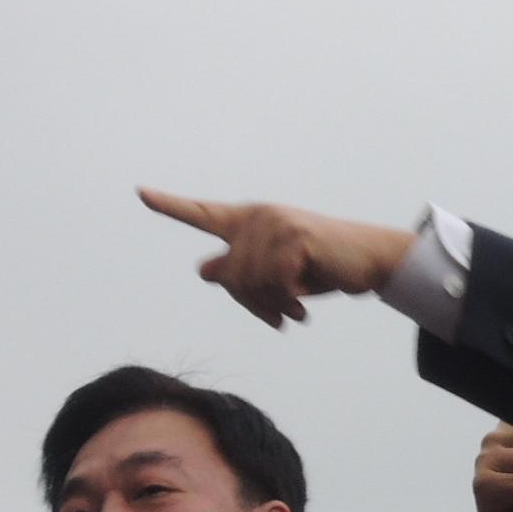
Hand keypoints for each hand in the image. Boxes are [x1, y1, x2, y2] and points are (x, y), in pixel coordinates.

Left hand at [139, 189, 416, 328]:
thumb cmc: (324, 266)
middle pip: (227, 276)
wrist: (371, 259)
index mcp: (250, 221)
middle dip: (251, 304)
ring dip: (270, 308)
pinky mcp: (295, 238)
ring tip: (291, 316)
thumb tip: (206, 271)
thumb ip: (243, 270)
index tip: (141, 193)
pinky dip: (287, 305)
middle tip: (277, 318)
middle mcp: (258, 217)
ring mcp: (276, 224)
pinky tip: (302, 313)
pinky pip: (273, 284)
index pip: (203, 214)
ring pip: (248, 283)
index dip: (171, 206)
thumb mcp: (279, 272)